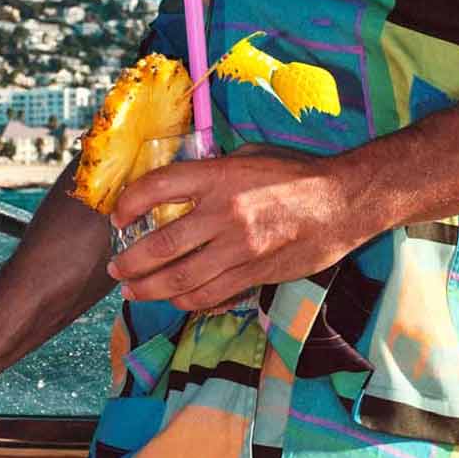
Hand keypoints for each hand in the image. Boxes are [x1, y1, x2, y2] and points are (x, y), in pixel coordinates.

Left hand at [107, 147, 362, 310]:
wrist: (343, 202)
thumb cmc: (296, 174)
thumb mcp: (249, 156)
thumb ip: (212, 171)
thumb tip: (178, 185)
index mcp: (219, 177)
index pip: (157, 188)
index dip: (128, 203)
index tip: (118, 216)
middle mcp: (225, 214)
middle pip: (161, 246)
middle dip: (129, 262)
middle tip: (115, 268)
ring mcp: (240, 248)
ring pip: (181, 280)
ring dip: (149, 289)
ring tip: (133, 291)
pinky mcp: (255, 273)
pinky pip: (211, 295)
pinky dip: (186, 302)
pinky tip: (174, 300)